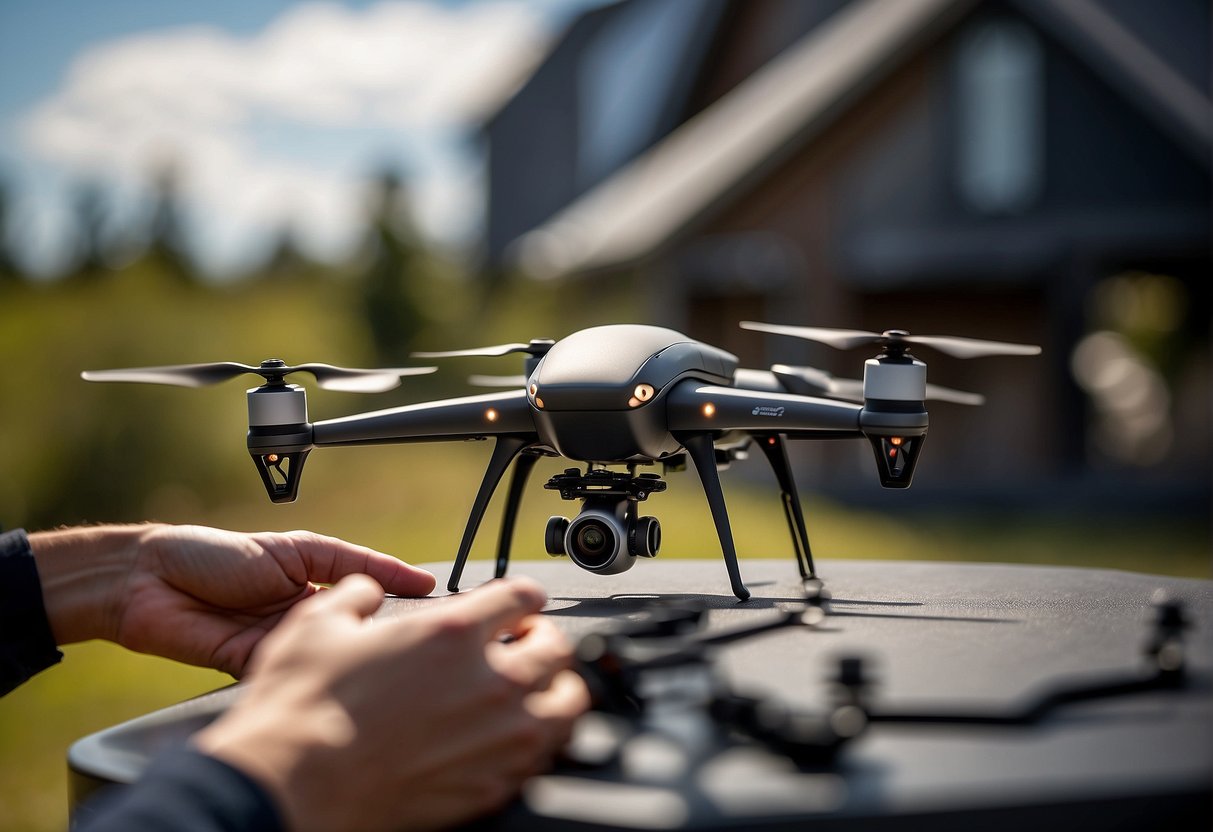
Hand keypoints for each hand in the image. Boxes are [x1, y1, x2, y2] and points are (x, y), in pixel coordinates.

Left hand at [31, 524, 435, 675]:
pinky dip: (310, 667)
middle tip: (417, 634)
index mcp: (318, 584)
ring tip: (379, 648)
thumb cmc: (217, 552)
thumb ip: (355, 565)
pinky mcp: (255, 667)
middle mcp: (303, 617)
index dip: (403, 605)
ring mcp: (280, 643)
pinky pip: (293, 670)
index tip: (441, 610)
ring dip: (348, 651)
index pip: (373, 598)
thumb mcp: (300, 549)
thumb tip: (414, 578)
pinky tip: (330, 661)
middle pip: (355, 630)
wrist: (149, 581)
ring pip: (328, 653)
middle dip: (382, 633)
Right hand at [195, 574, 589, 831]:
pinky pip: (542, 757)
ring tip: (536, 692)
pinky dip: (536, 742)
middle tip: (525, 646)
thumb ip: (354, 597)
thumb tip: (364, 590)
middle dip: (544, 641)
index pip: (523, 595)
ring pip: (567, 705)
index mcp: (452, 633)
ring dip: (556, 691)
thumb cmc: (300, 712)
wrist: (290, 787)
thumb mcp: (318, 625)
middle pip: (557, 649)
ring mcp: (497, 738)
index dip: (522, 595)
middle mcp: (488, 682)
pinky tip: (514, 739)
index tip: (518, 604)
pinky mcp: (491, 785)